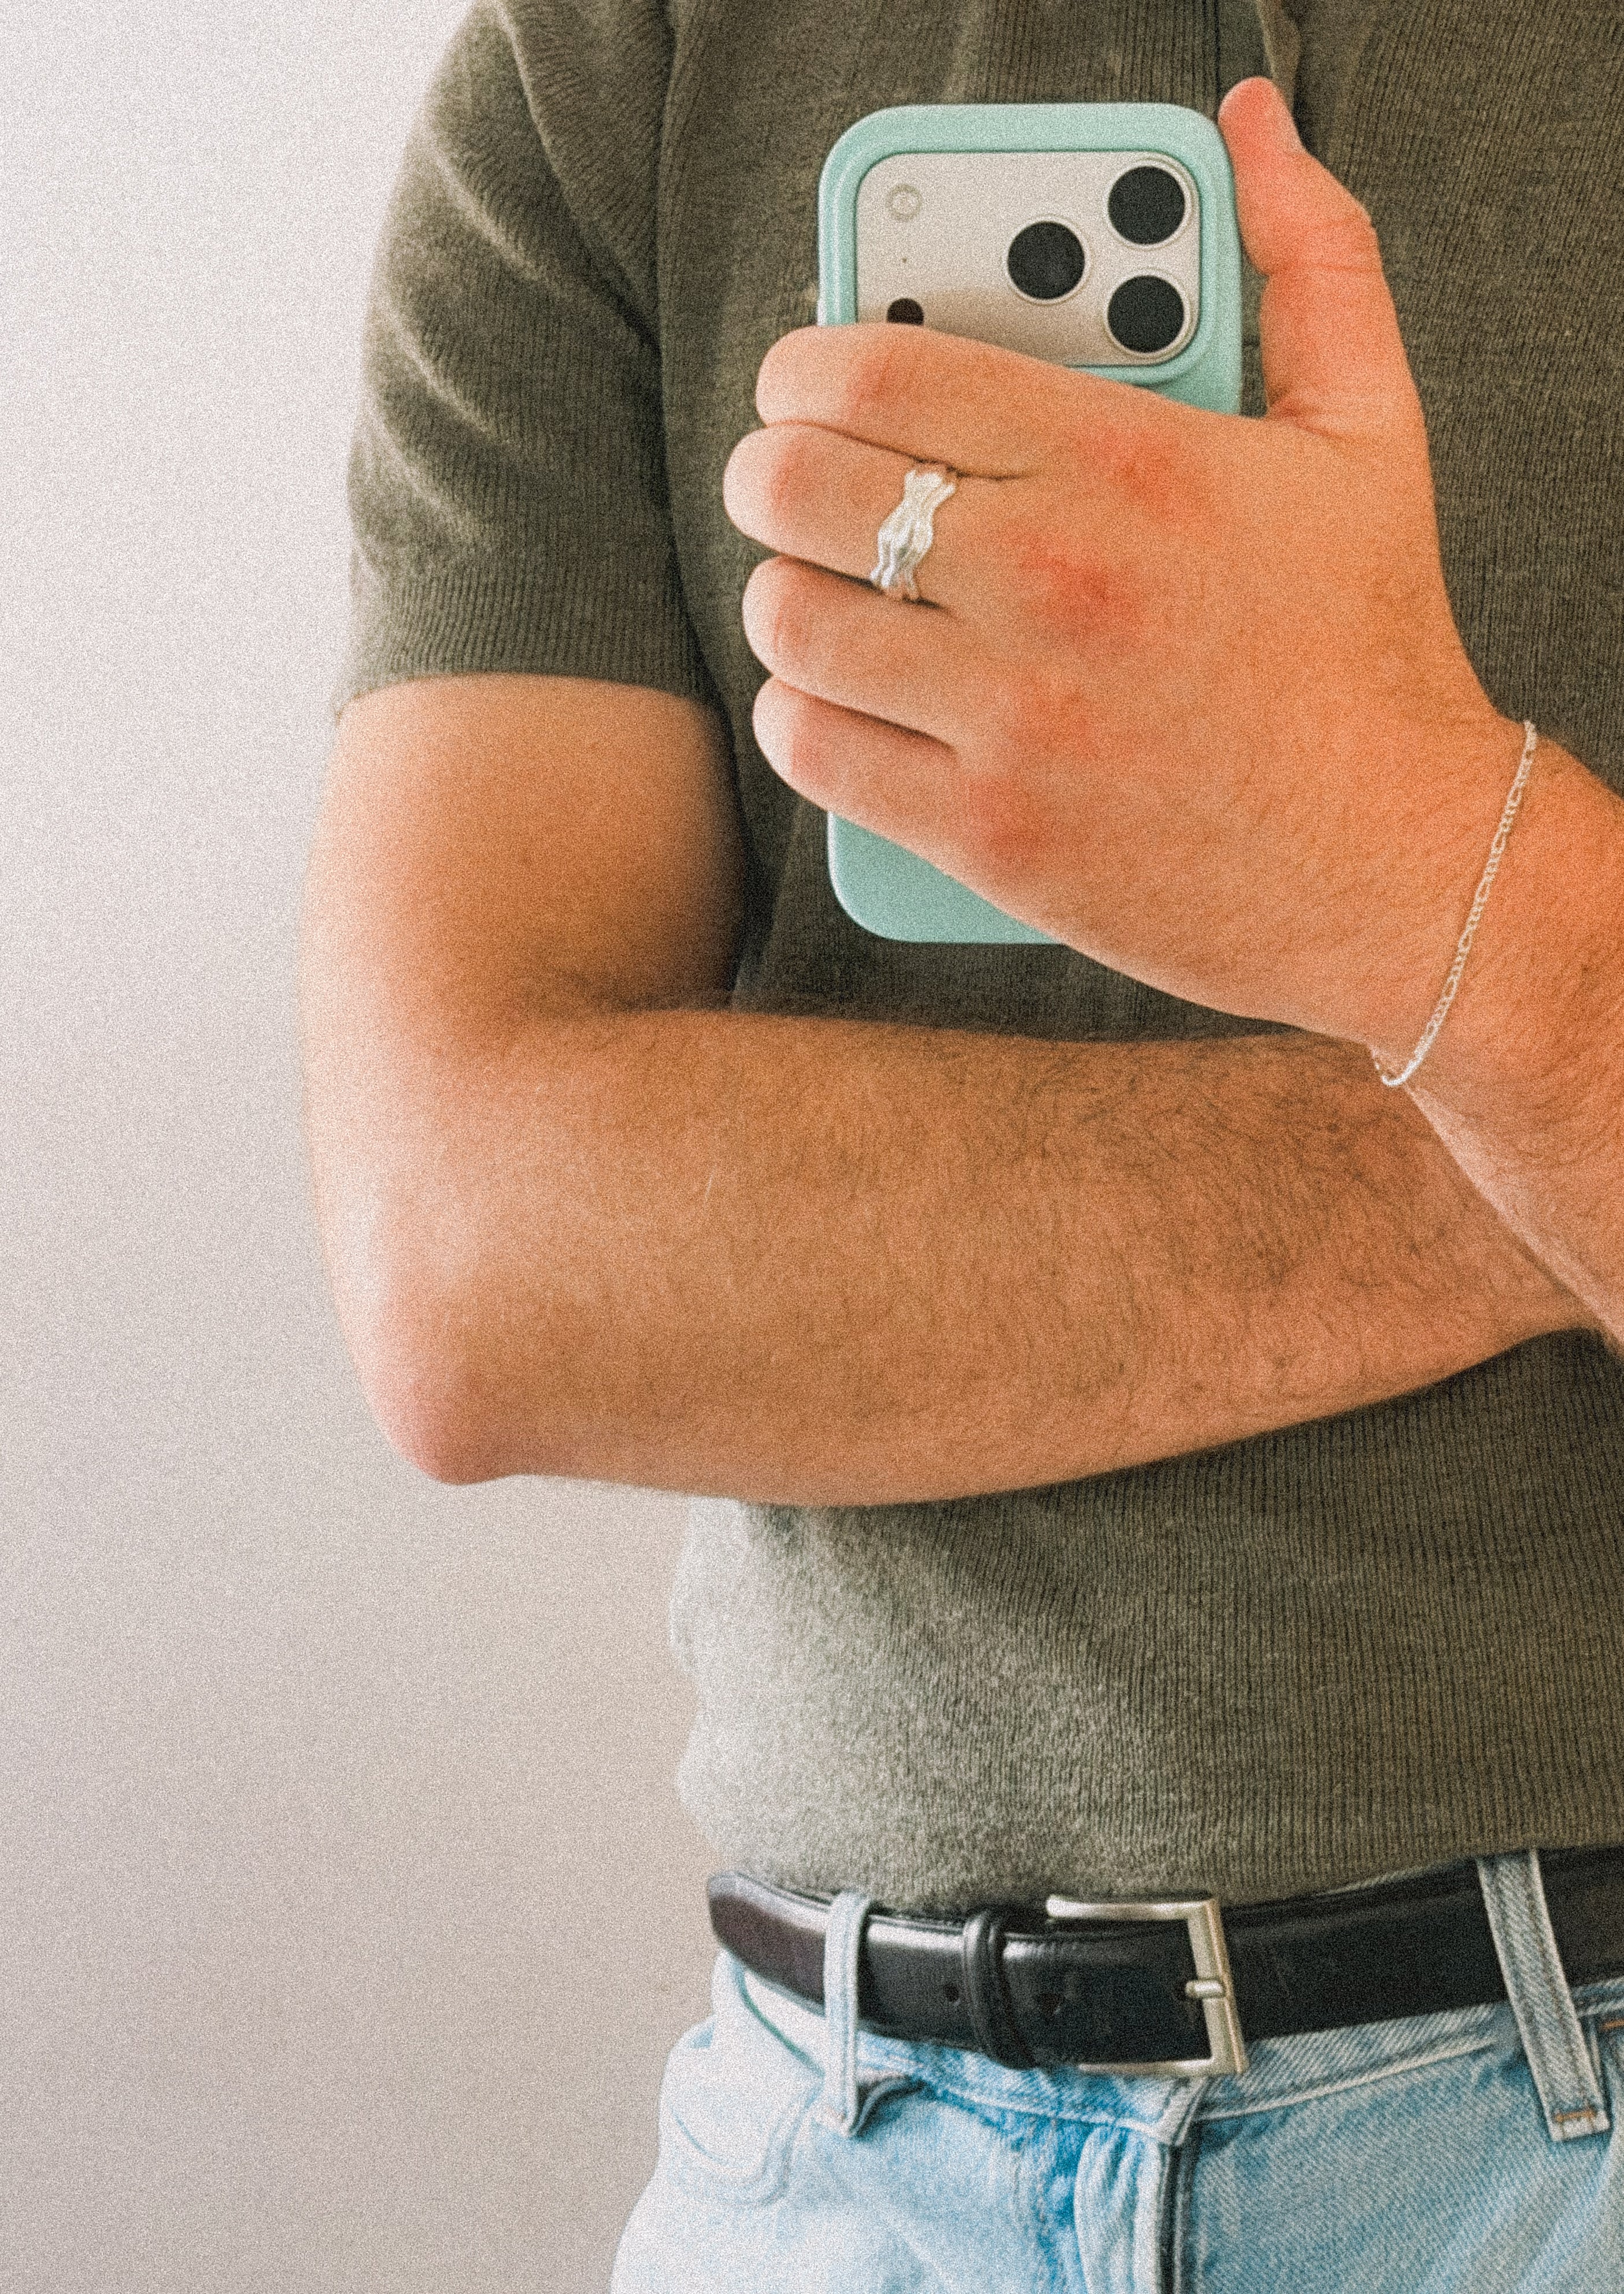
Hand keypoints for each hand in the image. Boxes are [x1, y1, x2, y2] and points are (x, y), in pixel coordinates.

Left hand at [722, 77, 1524, 1052]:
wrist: (1400, 863)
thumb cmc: (1374, 651)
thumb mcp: (1366, 433)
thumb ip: (1308, 263)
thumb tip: (1258, 134)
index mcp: (1124, 462)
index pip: (879, 371)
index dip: (805, 367)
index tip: (800, 383)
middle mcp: (1051, 581)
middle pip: (801, 487)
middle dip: (769, 472)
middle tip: (786, 485)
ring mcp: (1010, 715)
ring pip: (789, 621)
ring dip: (783, 597)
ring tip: (820, 593)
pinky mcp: (984, 832)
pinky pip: (811, 750)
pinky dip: (799, 717)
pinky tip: (836, 700)